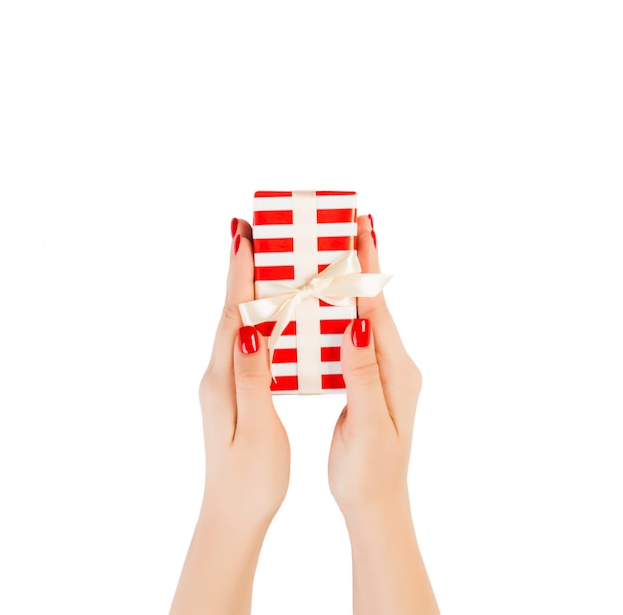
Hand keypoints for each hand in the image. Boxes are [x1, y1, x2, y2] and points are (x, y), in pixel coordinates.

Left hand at [199, 219, 289, 525]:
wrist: (230, 513)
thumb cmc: (250, 479)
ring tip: (260, 259)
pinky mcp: (234, 390)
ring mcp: (223, 381)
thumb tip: (250, 330)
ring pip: (237, 325)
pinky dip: (255, 318)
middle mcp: (218, 374)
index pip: (233, 316)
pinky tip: (267, 312)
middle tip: (247, 232)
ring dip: (247, 290)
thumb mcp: (256, 430)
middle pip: (231, 311)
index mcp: (223, 379)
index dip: (240, 275)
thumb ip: (253, 379)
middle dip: (240, 270)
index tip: (244, 237)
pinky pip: (245, 342)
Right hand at [328, 215, 438, 614]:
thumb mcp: (370, 427)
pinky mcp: (368, 378)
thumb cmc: (370, 473)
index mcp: (397, 371)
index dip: (367, 267)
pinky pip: (354, 334)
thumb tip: (358, 326)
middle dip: (364, 260)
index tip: (360, 227)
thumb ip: (364, 376)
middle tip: (353, 221)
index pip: (378, 308)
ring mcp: (383, 369)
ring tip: (336, 249)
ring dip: (352, 280)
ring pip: (364, 314)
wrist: (377, 503)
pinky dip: (342, 309)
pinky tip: (326, 299)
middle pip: (375, 301)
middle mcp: (394, 363)